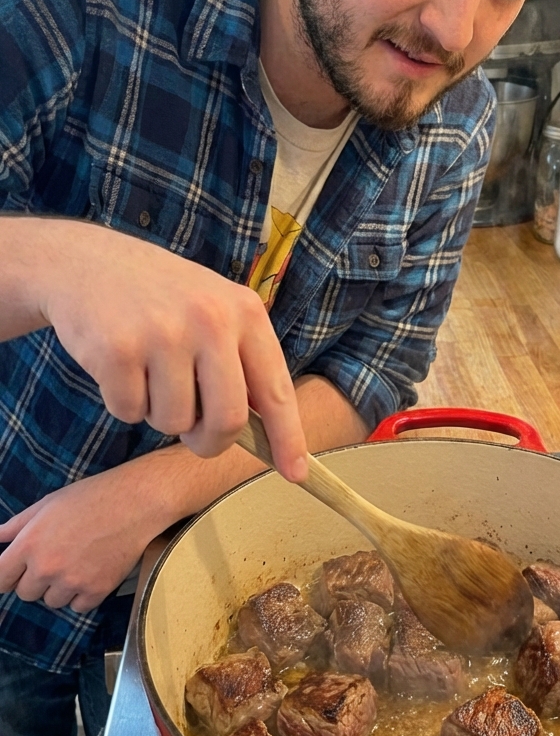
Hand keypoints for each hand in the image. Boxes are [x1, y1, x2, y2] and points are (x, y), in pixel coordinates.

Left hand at [0, 466, 159, 611]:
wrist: (134, 503)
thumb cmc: (90, 497)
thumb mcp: (47, 504)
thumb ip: (16, 525)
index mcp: (29, 545)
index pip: (0, 579)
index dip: (8, 575)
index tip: (16, 572)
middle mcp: (46, 568)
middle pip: (25, 594)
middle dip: (36, 580)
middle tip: (57, 560)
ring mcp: (72, 582)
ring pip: (52, 602)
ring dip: (60, 589)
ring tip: (78, 563)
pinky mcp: (96, 591)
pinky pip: (78, 607)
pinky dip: (83, 595)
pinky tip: (92, 572)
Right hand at [32, 220, 306, 480]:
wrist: (87, 262)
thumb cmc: (161, 298)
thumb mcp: (215, 310)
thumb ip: (241, 363)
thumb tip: (265, 435)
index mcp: (245, 312)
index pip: (276, 389)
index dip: (288, 438)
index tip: (296, 473)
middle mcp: (210, 320)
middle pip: (227, 420)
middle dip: (209, 441)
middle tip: (193, 434)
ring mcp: (163, 333)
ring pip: (174, 423)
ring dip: (160, 414)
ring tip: (150, 373)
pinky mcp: (117, 349)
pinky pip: (129, 412)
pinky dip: (123, 403)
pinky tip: (121, 365)